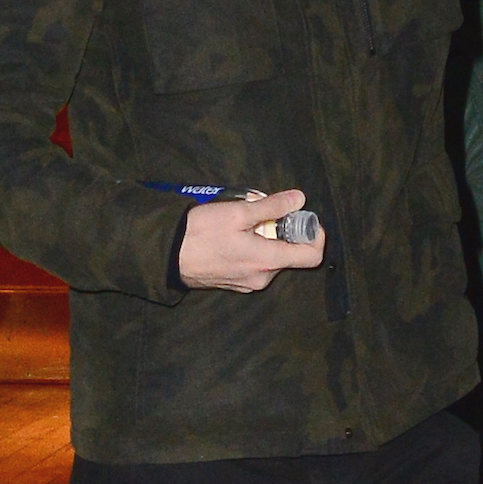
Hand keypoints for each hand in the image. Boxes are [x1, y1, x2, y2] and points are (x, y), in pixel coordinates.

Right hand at [178, 189, 325, 292]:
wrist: (167, 255)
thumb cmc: (201, 232)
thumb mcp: (237, 212)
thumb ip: (271, 206)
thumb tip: (299, 199)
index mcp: (267, 262)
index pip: (312, 256)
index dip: (315, 235)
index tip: (304, 217)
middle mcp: (262, 278)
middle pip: (290, 253)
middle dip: (284, 230)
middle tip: (264, 210)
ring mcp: (248, 283)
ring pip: (271, 257)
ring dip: (267, 237)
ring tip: (243, 220)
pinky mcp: (236, 283)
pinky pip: (256, 263)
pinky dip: (254, 247)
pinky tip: (234, 234)